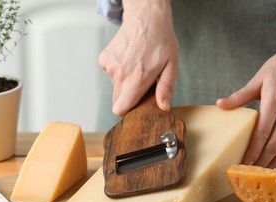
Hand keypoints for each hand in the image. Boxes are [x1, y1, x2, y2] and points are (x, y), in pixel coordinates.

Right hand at [98, 0, 178, 115]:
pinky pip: (110, 73)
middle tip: (142, 83)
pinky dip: (118, 70)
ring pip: (115, 86)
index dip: (127, 110)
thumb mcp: (172, 66)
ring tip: (137, 66)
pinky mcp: (104, 59)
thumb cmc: (161, 41)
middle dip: (128, 96)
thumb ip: (166, 88)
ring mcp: (110, 66)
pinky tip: (129, 59)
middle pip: (117, 100)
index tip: (136, 105)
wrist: (146, 17)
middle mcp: (120, 74)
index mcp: (136, 79)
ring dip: (125, 82)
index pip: (119, 108)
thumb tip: (163, 107)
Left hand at [216, 8, 275, 167]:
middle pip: (275, 144)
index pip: (262, 132)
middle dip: (261, 161)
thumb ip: (239, 96)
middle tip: (248, 172)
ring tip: (260, 172)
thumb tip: (220, 104)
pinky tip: (272, 160)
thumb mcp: (257, 80)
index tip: (243, 162)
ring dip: (273, 162)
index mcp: (274, 101)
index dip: (253, 150)